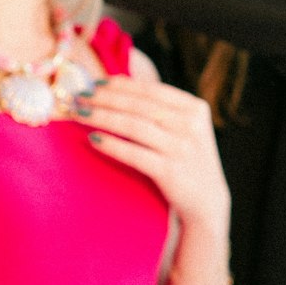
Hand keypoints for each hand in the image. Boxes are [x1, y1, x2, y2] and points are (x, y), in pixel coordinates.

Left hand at [75, 76, 229, 227]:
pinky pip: (134, 153)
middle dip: (105, 98)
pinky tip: (93, 139)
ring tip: (79, 113)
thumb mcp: (185, 129)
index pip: (152, 90)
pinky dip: (111, 145)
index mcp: (195, 108)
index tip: (96, 82)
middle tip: (79, 95)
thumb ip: (162, 110)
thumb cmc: (186, 161)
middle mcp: (190, 125)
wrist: (206, 202)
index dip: (121, 85)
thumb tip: (116, 87)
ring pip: (134, 126)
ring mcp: (182, 148)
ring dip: (102, 117)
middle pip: (139, 105)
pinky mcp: (170, 172)